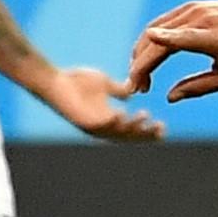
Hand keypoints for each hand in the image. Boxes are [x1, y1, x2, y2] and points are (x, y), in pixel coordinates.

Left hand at [30, 60, 166, 139]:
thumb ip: (118, 90)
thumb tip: (131, 93)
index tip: (163, 126)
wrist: (54, 81)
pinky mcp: (83, 121)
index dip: (148, 131)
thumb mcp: (105, 84)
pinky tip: (122, 116)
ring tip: (146, 116)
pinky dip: (111, 123)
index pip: (133, 130)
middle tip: (161, 128)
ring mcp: (93, 125)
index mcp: (110, 119)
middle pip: (129, 135)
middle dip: (145, 133)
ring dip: (132, 127)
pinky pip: (100, 125)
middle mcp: (103, 126)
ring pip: (117, 132)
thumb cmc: (76, 82)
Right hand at [124, 0, 217, 102]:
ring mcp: (193, 10)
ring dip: (140, 55)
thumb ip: (202, 87)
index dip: (163, 43)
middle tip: (135, 90)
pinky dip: (149, 42)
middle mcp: (201, 20)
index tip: (142, 53)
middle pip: (159, 40)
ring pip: (154, 31)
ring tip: (140, 80)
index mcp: (216, 38)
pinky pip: (161, 24)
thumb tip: (169, 97)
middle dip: (140, 66)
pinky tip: (146, 61)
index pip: (184, 38)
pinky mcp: (189, 8)